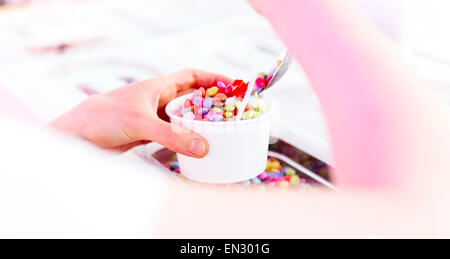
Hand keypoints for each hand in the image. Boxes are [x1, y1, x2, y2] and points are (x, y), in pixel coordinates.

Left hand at [49, 69, 231, 156]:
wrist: (78, 135)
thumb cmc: (103, 118)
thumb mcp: (140, 124)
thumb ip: (172, 136)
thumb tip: (203, 147)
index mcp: (157, 87)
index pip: (191, 76)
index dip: (213, 78)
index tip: (233, 85)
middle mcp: (158, 100)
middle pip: (192, 97)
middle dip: (212, 102)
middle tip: (232, 113)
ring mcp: (154, 117)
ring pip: (184, 117)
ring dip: (200, 123)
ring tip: (220, 132)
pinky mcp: (148, 133)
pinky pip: (175, 134)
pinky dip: (187, 138)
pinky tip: (196, 146)